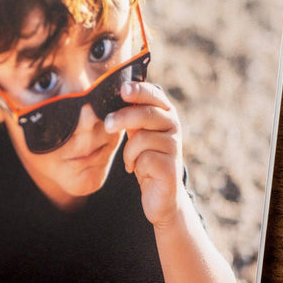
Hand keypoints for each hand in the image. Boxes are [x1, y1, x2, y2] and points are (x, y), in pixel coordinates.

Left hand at [103, 81, 185, 227]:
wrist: (160, 193)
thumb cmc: (145, 158)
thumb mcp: (138, 133)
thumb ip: (131, 115)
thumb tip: (109, 94)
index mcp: (165, 115)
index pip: (154, 95)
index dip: (139, 90)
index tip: (123, 89)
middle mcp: (174, 127)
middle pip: (147, 114)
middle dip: (123, 117)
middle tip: (108, 124)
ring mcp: (175, 147)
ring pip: (141, 138)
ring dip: (129, 151)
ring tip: (132, 159)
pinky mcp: (171, 167)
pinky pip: (144, 158)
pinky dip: (134, 164)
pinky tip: (138, 169)